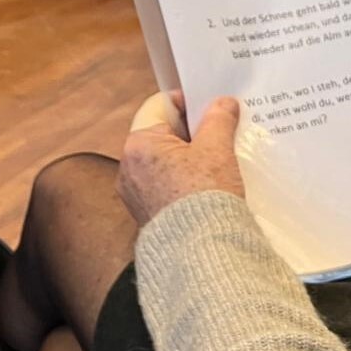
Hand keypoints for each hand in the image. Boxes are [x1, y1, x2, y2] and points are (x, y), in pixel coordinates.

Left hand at [117, 96, 244, 225]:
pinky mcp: (147, 212)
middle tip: (221, 131)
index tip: (212, 106)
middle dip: (193, 130)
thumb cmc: (204, 194)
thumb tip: (222, 103)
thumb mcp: (217, 148)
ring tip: (219, 158)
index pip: (161, 105)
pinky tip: (209, 182)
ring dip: (191, 155)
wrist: (201, 249)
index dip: (188, 101)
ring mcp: (135, 192)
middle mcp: (128, 167)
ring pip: (165, 159)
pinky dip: (185, 177)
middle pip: (163, 132)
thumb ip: (218, 119)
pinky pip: (165, 182)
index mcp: (139, 144)